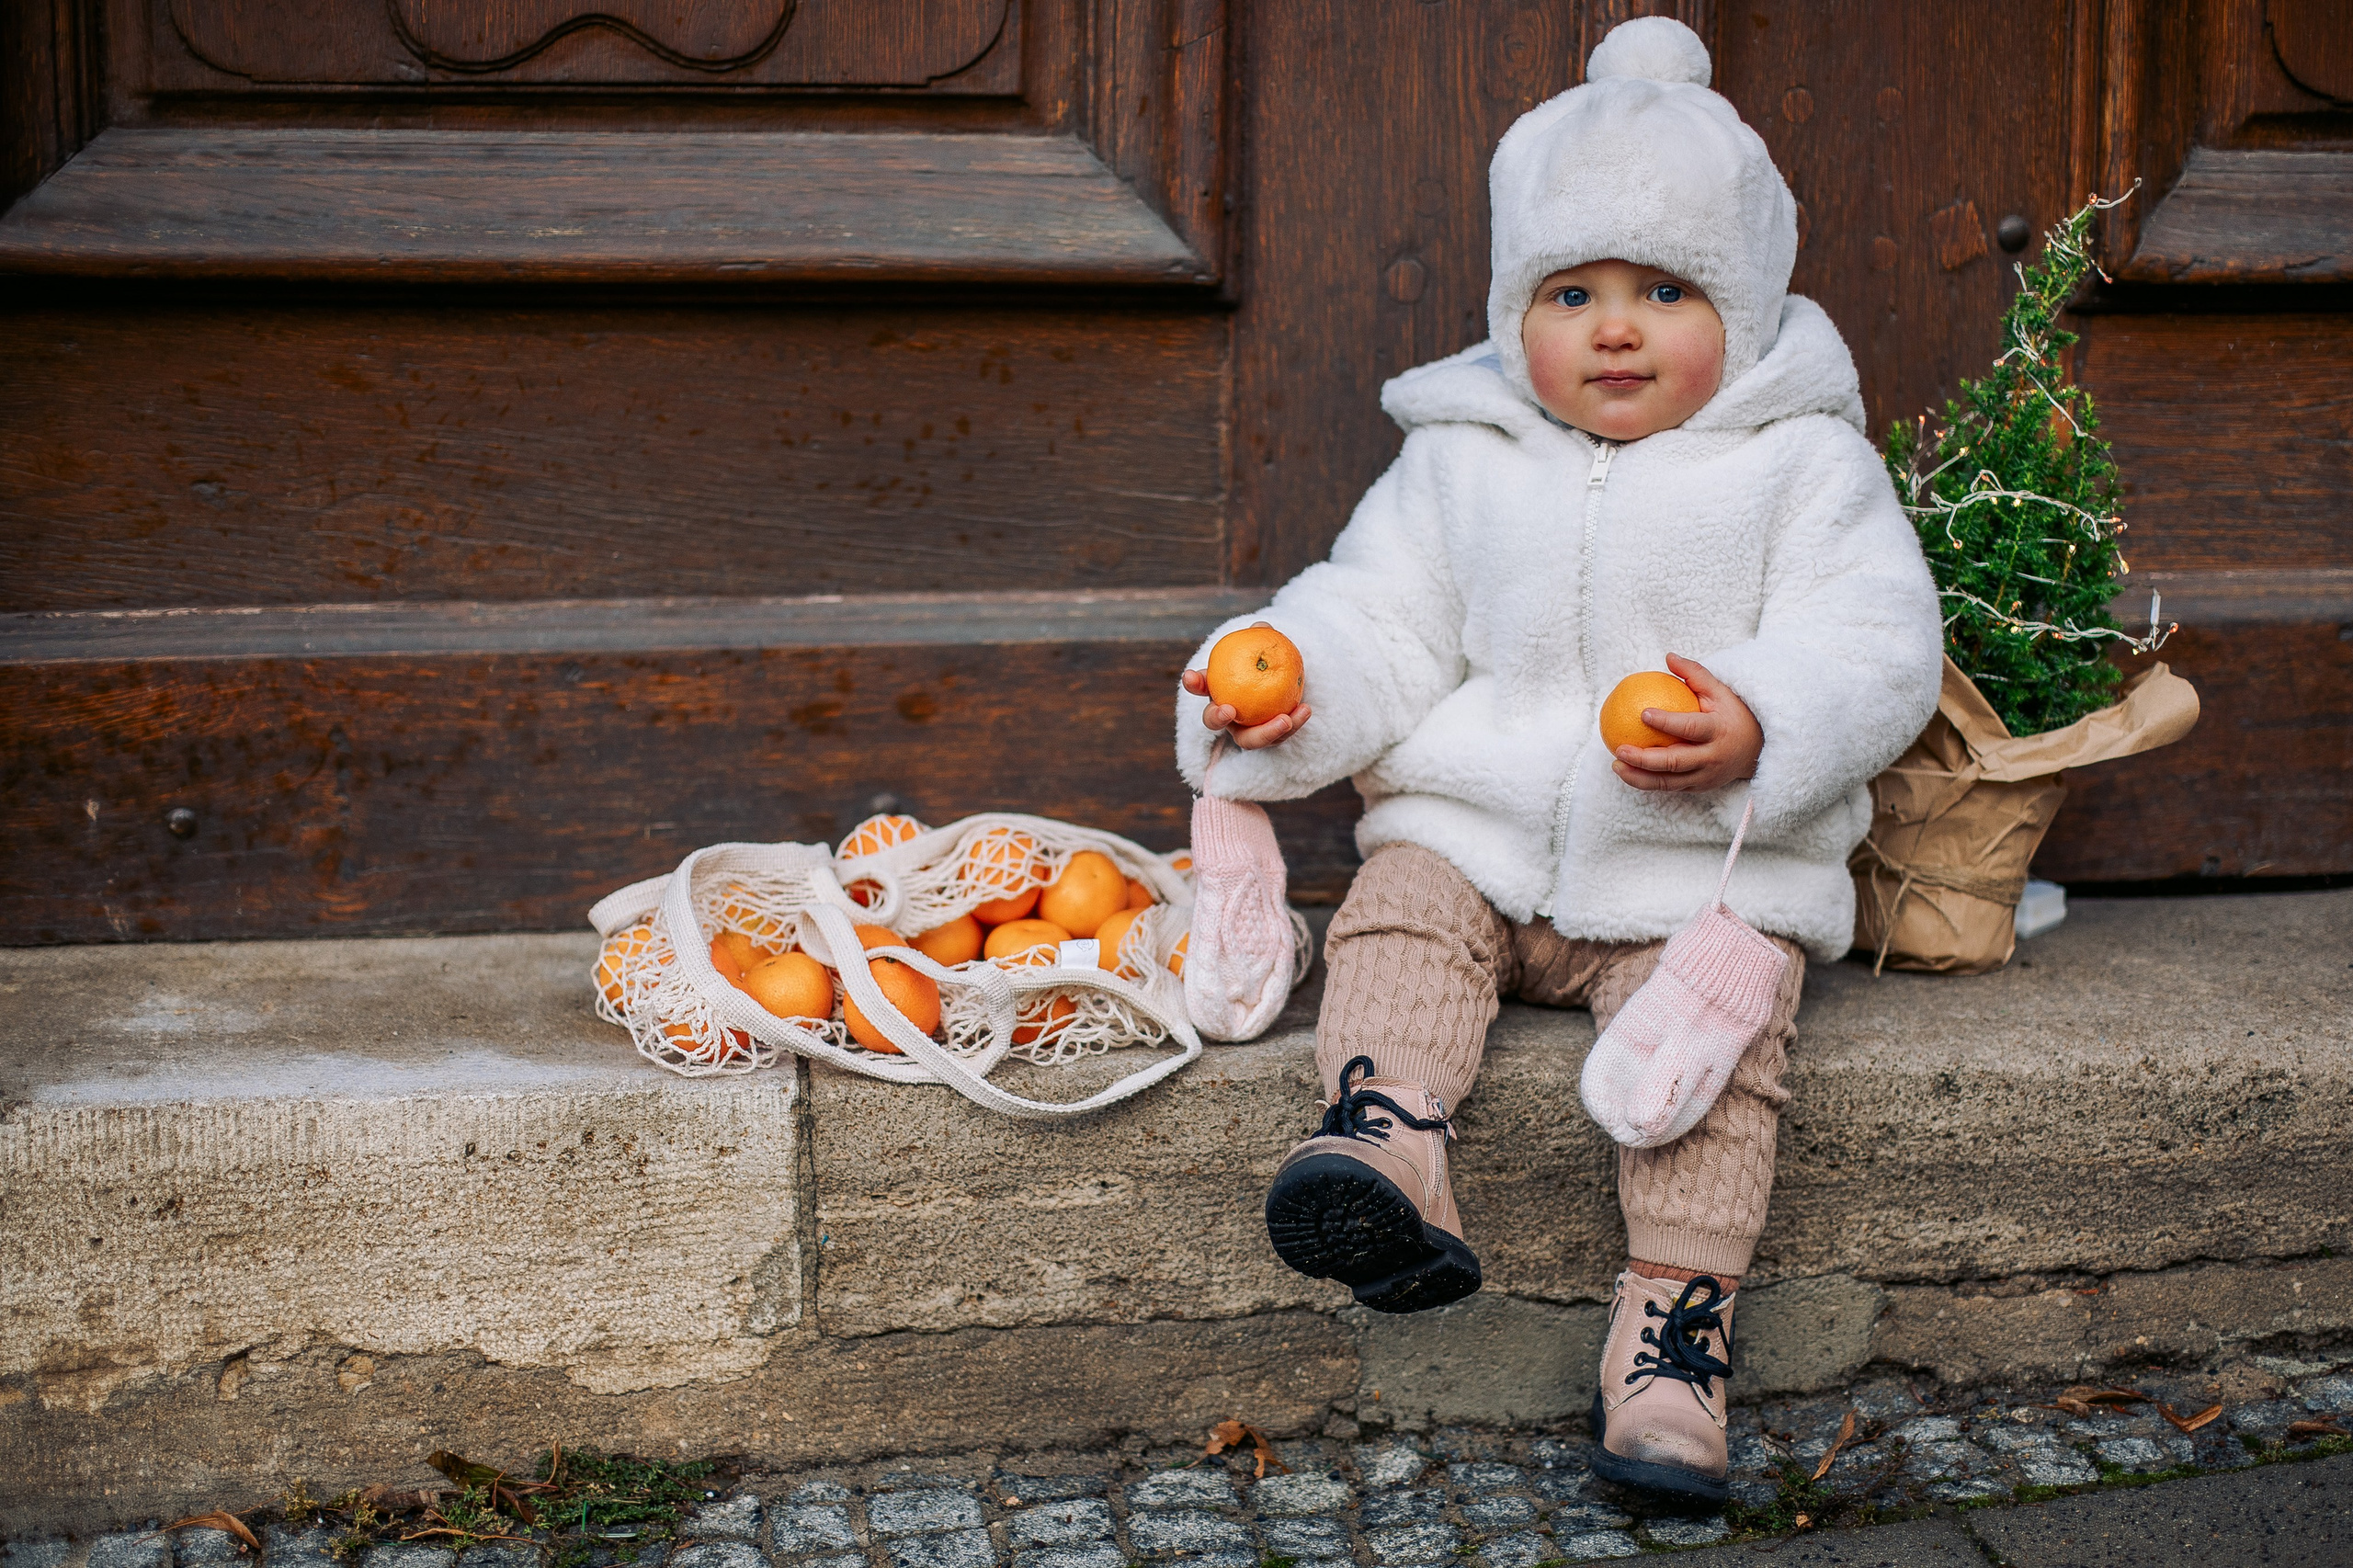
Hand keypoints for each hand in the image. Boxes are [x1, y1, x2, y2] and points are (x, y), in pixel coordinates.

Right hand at [1182, 624, 1311, 749]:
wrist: (1289, 684)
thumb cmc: (1271, 663)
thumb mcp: (1267, 649)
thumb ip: (1262, 638)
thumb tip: (1261, 628)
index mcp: (1218, 690)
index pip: (1200, 686)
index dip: (1193, 683)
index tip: (1190, 676)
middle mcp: (1227, 715)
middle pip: (1213, 722)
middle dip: (1216, 717)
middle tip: (1229, 709)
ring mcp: (1245, 731)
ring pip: (1249, 740)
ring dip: (1266, 732)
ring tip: (1285, 719)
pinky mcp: (1268, 740)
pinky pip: (1278, 736)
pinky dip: (1293, 723)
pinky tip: (1305, 709)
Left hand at [1611, 652, 1762, 792]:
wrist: (1757, 749)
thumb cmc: (1731, 714)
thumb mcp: (1719, 691)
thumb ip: (1694, 674)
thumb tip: (1668, 657)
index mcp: (1718, 731)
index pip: (1691, 728)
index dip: (1667, 722)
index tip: (1643, 713)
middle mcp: (1712, 757)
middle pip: (1675, 762)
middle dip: (1645, 759)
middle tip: (1619, 749)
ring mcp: (1706, 776)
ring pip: (1669, 782)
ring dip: (1639, 777)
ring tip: (1615, 765)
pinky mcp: (1699, 787)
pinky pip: (1670, 788)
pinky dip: (1647, 782)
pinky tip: (1627, 771)